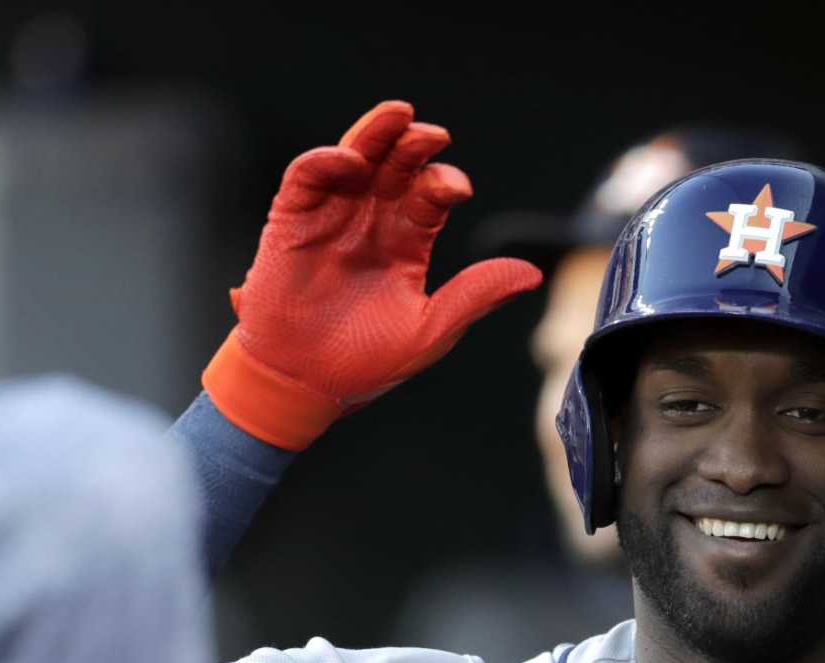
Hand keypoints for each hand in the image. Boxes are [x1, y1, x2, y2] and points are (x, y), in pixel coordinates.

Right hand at [203, 99, 543, 448]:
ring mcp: (332, 218)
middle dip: (414, 147)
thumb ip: (475, 295)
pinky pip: (306, 179)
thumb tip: (533, 273)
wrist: (304, 385)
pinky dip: (325, 162)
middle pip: (395, 169)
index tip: (456, 189)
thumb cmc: (366, 363)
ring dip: (374, 135)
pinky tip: (349, 160)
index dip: (443, 184)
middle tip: (433, 134)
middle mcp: (371, 224)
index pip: (430, 198)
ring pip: (354, 160)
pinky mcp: (291, 223)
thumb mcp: (430, 330)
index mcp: (407, 245)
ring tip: (397, 115)